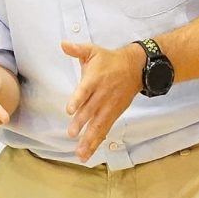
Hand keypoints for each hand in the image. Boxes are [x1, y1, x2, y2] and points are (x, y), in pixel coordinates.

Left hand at [61, 40, 146, 161]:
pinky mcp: (113, 114)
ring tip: (79, 153)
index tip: (70, 110)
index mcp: (94, 79)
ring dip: (88, 139)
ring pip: (98, 125)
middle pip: (90, 110)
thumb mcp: (93, 50)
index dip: (78, 100)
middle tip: (72, 133)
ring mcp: (108, 107)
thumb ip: (77, 49)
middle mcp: (101, 95)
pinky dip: (96, 142)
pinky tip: (87, 153)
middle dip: (81, 123)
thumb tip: (63, 44)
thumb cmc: (109, 60)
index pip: (85, 90)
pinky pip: (104, 130)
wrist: (135, 68)